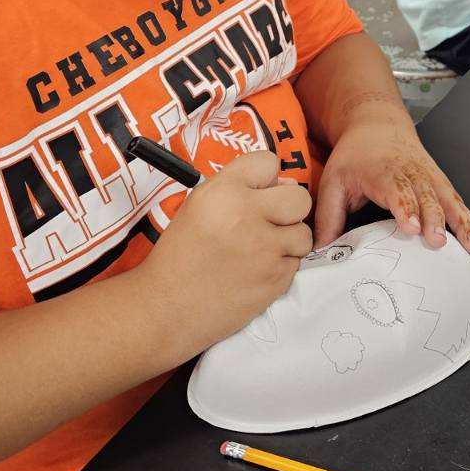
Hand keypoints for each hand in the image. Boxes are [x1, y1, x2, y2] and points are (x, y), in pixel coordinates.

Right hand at [136, 150, 311, 356]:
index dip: (265, 178)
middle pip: (300, 198)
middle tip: (270, 222)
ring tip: (260, 251)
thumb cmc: (180, 256)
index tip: (256, 194)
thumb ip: (239, 187)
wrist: (166, 308)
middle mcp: (247, 216)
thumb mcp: (198, 207)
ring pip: (303, 233)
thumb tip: (287, 184)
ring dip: (287, 241)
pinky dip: (280, 267)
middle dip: (289, 209)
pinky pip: (295, 263)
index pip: (268, 162)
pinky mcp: (275, 280)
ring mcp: (265, 250)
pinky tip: (256, 272)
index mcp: (223, 193)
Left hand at [314, 115, 469, 254]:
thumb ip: (327, 217)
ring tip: (467, 245)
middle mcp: (410, 172)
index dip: (405, 208)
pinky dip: (466, 219)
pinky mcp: (439, 182)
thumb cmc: (356, 155)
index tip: (411, 227)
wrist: (377, 125)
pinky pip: (456, 201)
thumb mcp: (333, 181)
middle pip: (425, 196)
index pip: (396, 190)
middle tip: (436, 241)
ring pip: (446, 198)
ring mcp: (428, 176)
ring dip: (458, 221)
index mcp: (382, 171)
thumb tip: (320, 252)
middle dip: (433, 219)